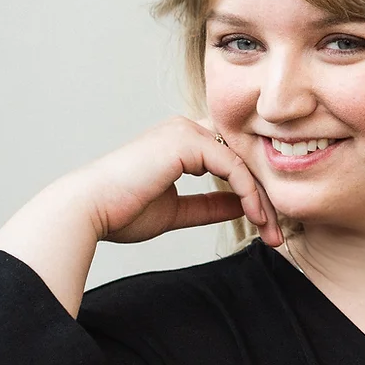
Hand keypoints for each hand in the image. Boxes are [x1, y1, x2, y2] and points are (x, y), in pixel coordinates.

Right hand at [77, 117, 281, 245]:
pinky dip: (249, 193)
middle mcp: (185, 129)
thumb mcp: (177, 211)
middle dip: (264, 198)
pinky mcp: (187, 141)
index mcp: (180, 142)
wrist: (87, 213)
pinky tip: (256, 217)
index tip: (266, 228)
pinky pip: (234, 167)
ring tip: (272, 233)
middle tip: (277, 235)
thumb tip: (242, 207)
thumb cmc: (120, 212)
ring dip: (262, 200)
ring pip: (243, 164)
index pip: (231, 162)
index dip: (252, 194)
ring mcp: (186, 131)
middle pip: (242, 161)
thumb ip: (210, 205)